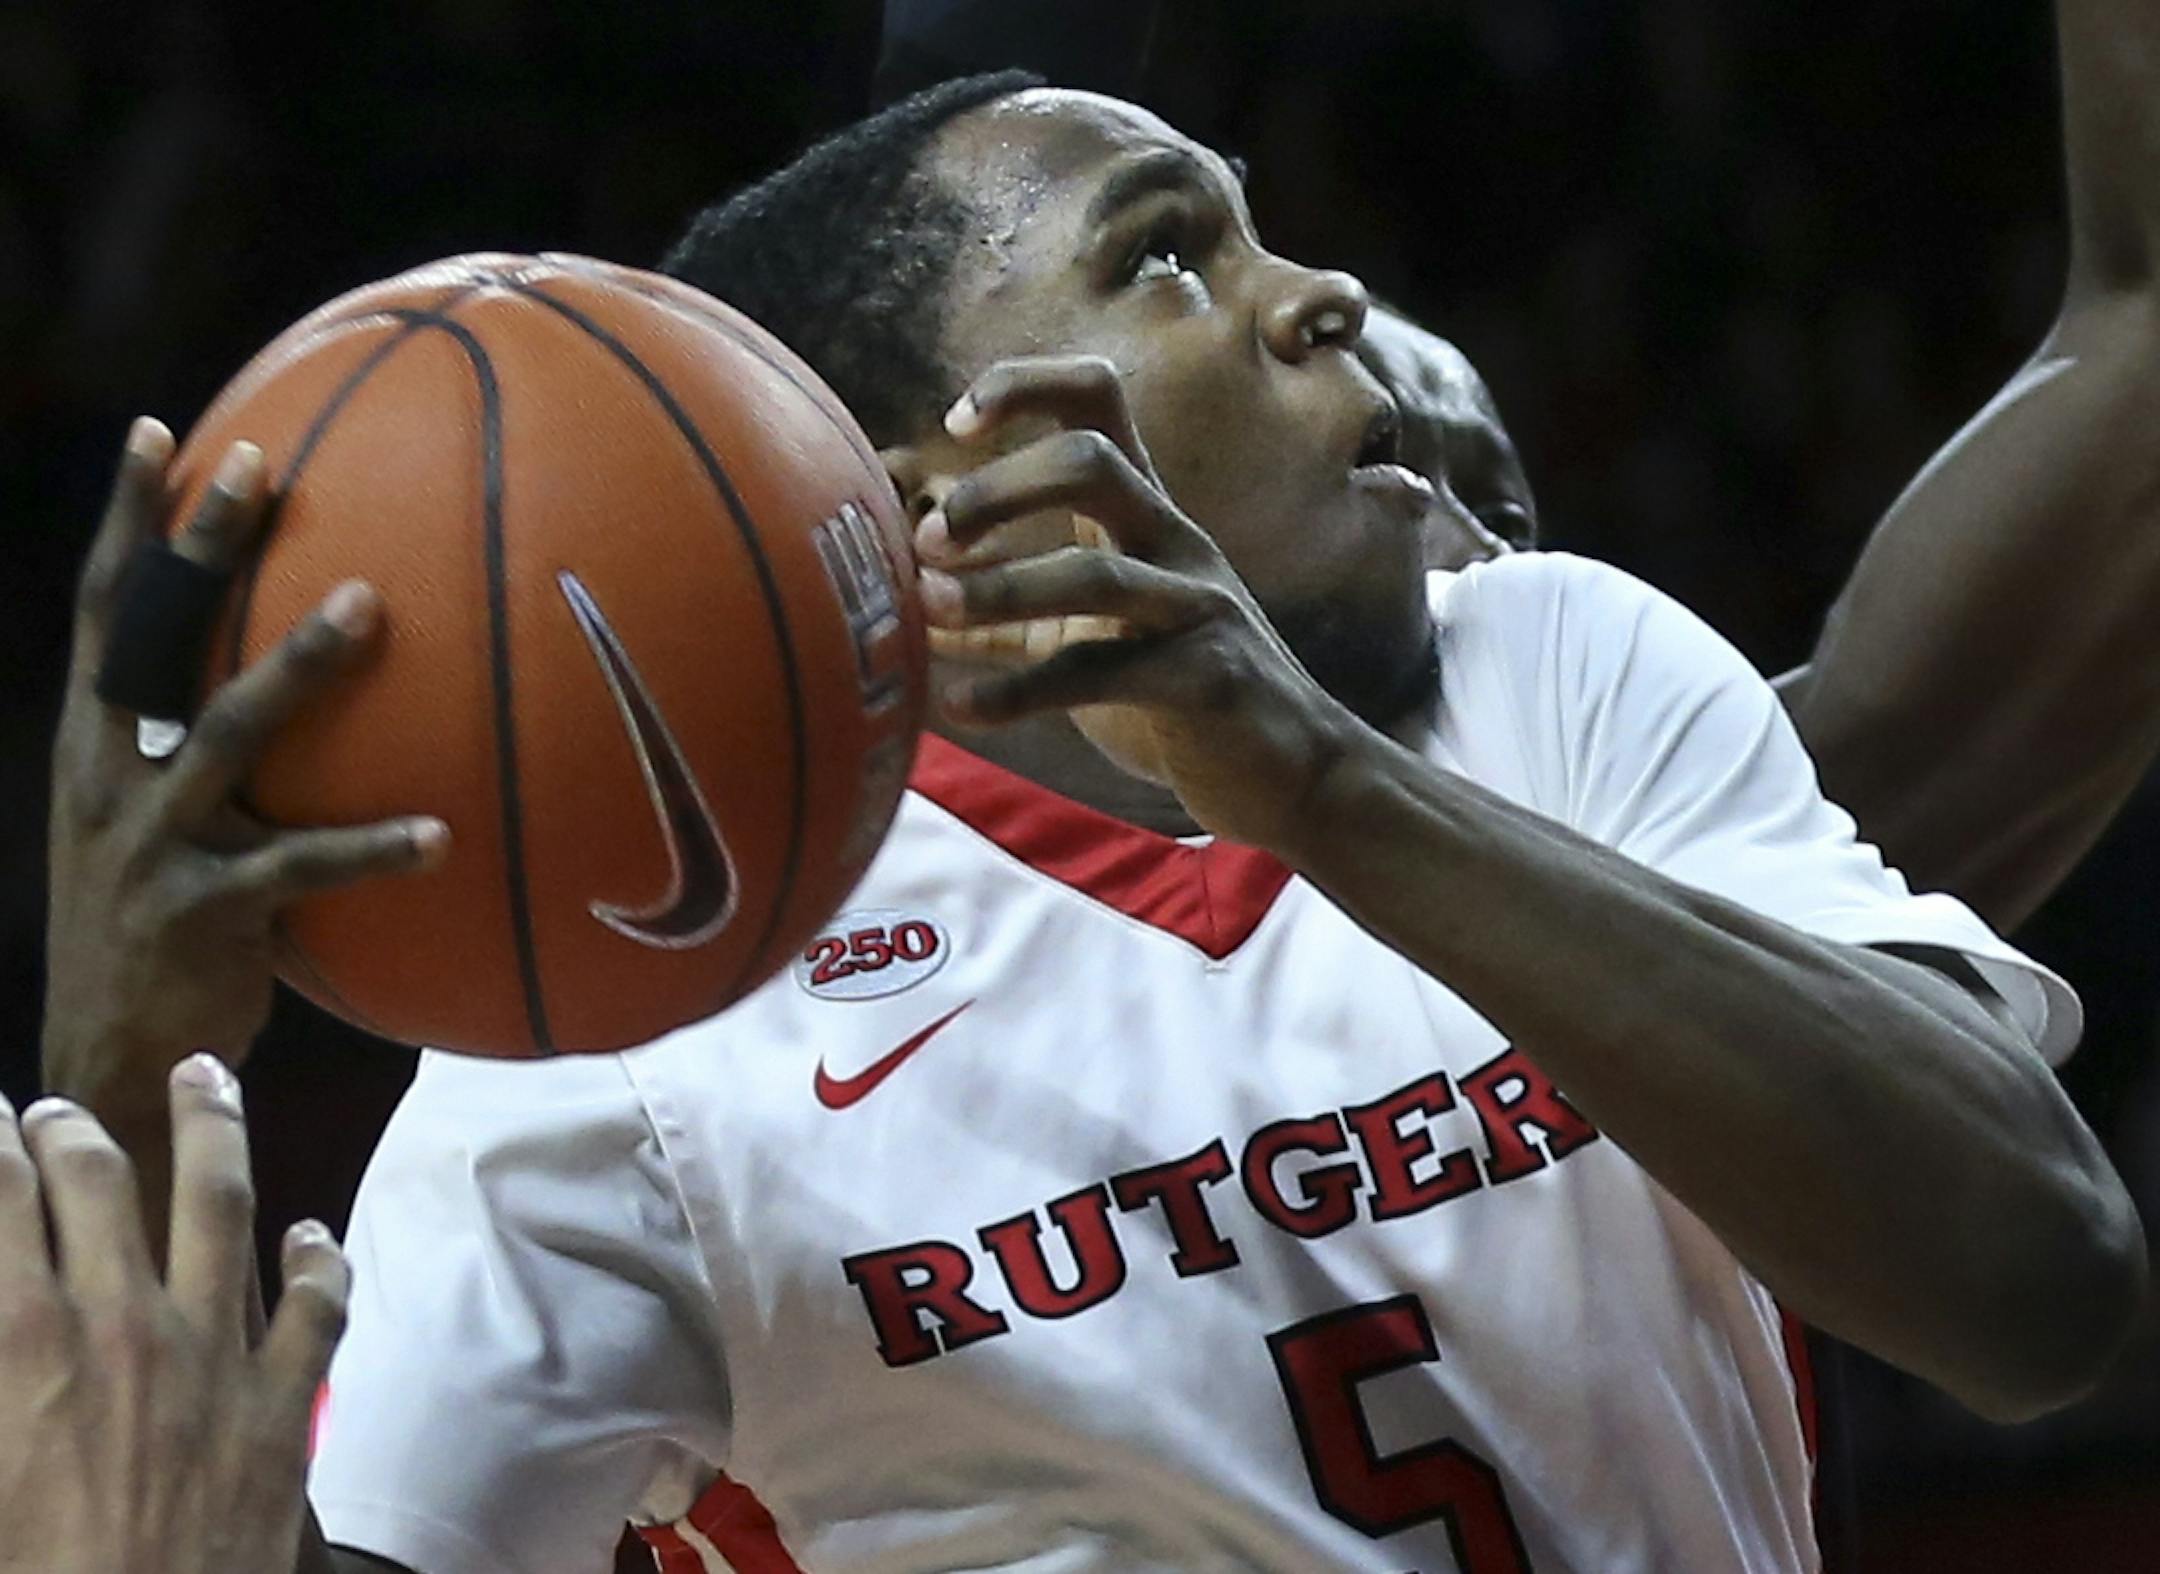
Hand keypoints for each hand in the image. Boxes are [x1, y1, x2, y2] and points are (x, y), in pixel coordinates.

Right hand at [0, 1057, 349, 1573]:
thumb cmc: (30, 1568)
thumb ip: (5, 1351)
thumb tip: (16, 1317)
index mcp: (25, 1344)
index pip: (2, 1202)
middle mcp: (124, 1327)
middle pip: (97, 1183)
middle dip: (69, 1131)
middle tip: (54, 1110)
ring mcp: (216, 1357)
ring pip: (221, 1202)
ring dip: (210, 1126)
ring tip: (205, 1073)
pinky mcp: (284, 1405)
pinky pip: (319, 1307)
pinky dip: (319, 1261)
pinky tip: (312, 1232)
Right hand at [43, 419, 447, 1124]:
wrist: (111, 1056)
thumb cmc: (157, 924)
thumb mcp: (155, 825)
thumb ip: (204, 756)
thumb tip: (299, 686)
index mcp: (95, 744)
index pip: (105, 611)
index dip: (127, 523)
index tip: (160, 433)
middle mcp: (109, 776)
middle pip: (155, 639)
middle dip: (199, 548)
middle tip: (263, 464)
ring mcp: (150, 842)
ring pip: (229, 732)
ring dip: (299, 664)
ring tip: (372, 603)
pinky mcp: (203, 912)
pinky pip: (301, 868)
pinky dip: (373, 848)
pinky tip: (443, 832)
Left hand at [911, 356, 1360, 851]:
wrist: (1293, 774)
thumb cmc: (1178, 695)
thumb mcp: (1086, 639)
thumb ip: (1005, 617)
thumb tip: (906, 600)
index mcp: (1145, 517)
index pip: (1098, 400)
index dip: (1025, 386)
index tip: (958, 422)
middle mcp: (1174, 543)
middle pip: (1093, 460)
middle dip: (999, 487)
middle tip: (931, 539)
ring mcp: (1197, 608)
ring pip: (1096, 572)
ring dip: (998, 588)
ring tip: (927, 609)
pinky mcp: (1206, 680)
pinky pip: (1105, 674)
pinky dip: (1019, 692)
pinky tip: (962, 710)